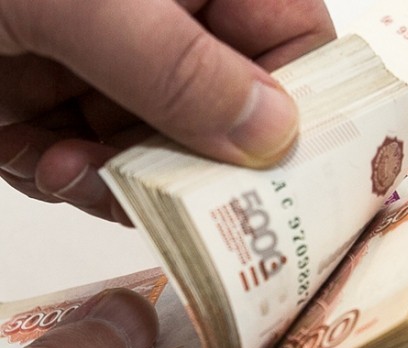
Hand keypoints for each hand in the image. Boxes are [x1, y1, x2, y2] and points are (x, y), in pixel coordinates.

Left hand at [0, 0, 334, 221]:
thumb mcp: (80, 3)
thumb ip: (178, 65)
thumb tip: (277, 133)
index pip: (293, 36)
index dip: (306, 103)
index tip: (294, 172)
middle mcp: (159, 24)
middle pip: (231, 117)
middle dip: (198, 167)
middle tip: (184, 201)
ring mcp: (104, 65)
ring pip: (162, 157)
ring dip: (121, 182)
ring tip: (72, 167)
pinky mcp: (48, 105)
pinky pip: (93, 169)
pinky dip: (63, 178)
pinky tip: (34, 156)